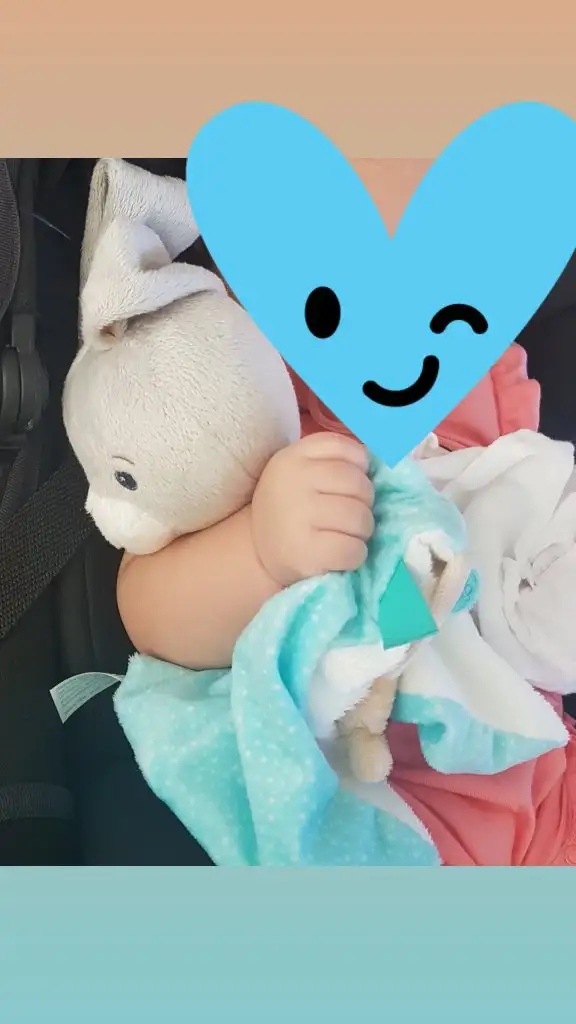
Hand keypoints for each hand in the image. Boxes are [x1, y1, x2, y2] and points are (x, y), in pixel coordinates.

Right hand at [251, 431, 373, 587]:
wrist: (255, 551)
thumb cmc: (290, 508)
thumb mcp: (300, 471)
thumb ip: (334, 460)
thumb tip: (378, 460)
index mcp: (293, 457)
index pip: (346, 450)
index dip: (359, 467)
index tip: (349, 485)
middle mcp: (294, 482)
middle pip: (359, 485)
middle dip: (364, 504)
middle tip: (349, 516)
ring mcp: (298, 517)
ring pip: (360, 518)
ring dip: (362, 531)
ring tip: (346, 535)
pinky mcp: (306, 552)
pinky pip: (354, 550)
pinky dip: (356, 555)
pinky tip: (341, 554)